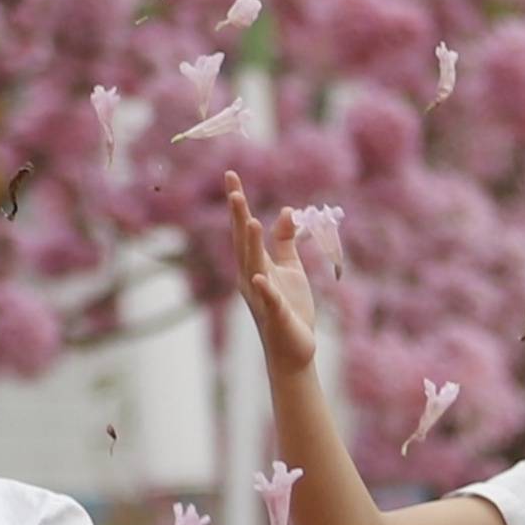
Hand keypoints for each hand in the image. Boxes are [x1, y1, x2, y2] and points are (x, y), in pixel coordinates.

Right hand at [220, 175, 321, 383]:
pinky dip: (264, 288)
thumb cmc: (290, 308)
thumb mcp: (290, 268)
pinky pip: (268, 300)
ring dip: (250, 245)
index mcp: (254, 264)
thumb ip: (285, 241)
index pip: (243, 228)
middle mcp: (250, 277)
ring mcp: (260, 296)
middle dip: (238, 218)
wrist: (293, 350)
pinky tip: (259, 276)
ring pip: (253, 266)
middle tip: (233, 191)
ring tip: (249, 220)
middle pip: (243, 243)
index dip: (238, 202)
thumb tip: (286, 210)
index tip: (231, 174)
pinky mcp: (276, 315)